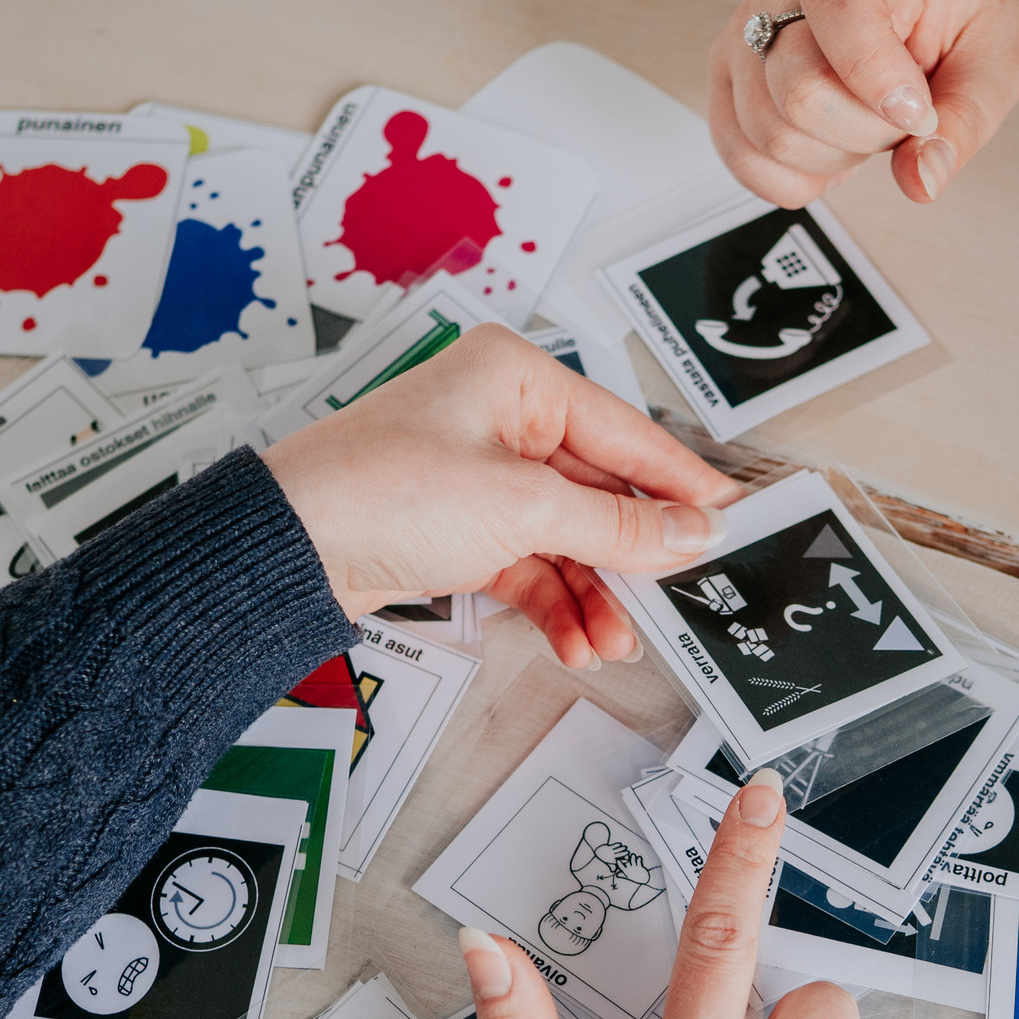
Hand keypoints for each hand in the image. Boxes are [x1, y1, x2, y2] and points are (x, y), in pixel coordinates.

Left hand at [262, 326, 741, 666]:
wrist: (290, 550)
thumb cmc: (381, 492)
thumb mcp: (522, 509)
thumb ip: (618, 526)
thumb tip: (691, 530)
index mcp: (517, 377)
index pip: (625, 432)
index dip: (679, 481)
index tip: (728, 516)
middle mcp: (500, 416)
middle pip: (598, 490)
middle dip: (632, 554)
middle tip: (678, 592)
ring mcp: (478, 473)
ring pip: (567, 535)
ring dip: (594, 592)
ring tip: (614, 642)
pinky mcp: (458, 525)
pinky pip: (531, 562)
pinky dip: (555, 601)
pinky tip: (576, 640)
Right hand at [708, 0, 1018, 208]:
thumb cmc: (960, 0)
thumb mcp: (998, 53)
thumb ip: (966, 119)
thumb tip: (921, 180)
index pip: (838, 9)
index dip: (881, 83)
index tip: (920, 111)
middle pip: (800, 95)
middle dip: (867, 133)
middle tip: (903, 114)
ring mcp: (749, 33)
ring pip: (769, 134)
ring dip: (833, 155)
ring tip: (866, 123)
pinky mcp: (731, 78)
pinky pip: (740, 154)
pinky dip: (792, 178)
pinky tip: (831, 153)